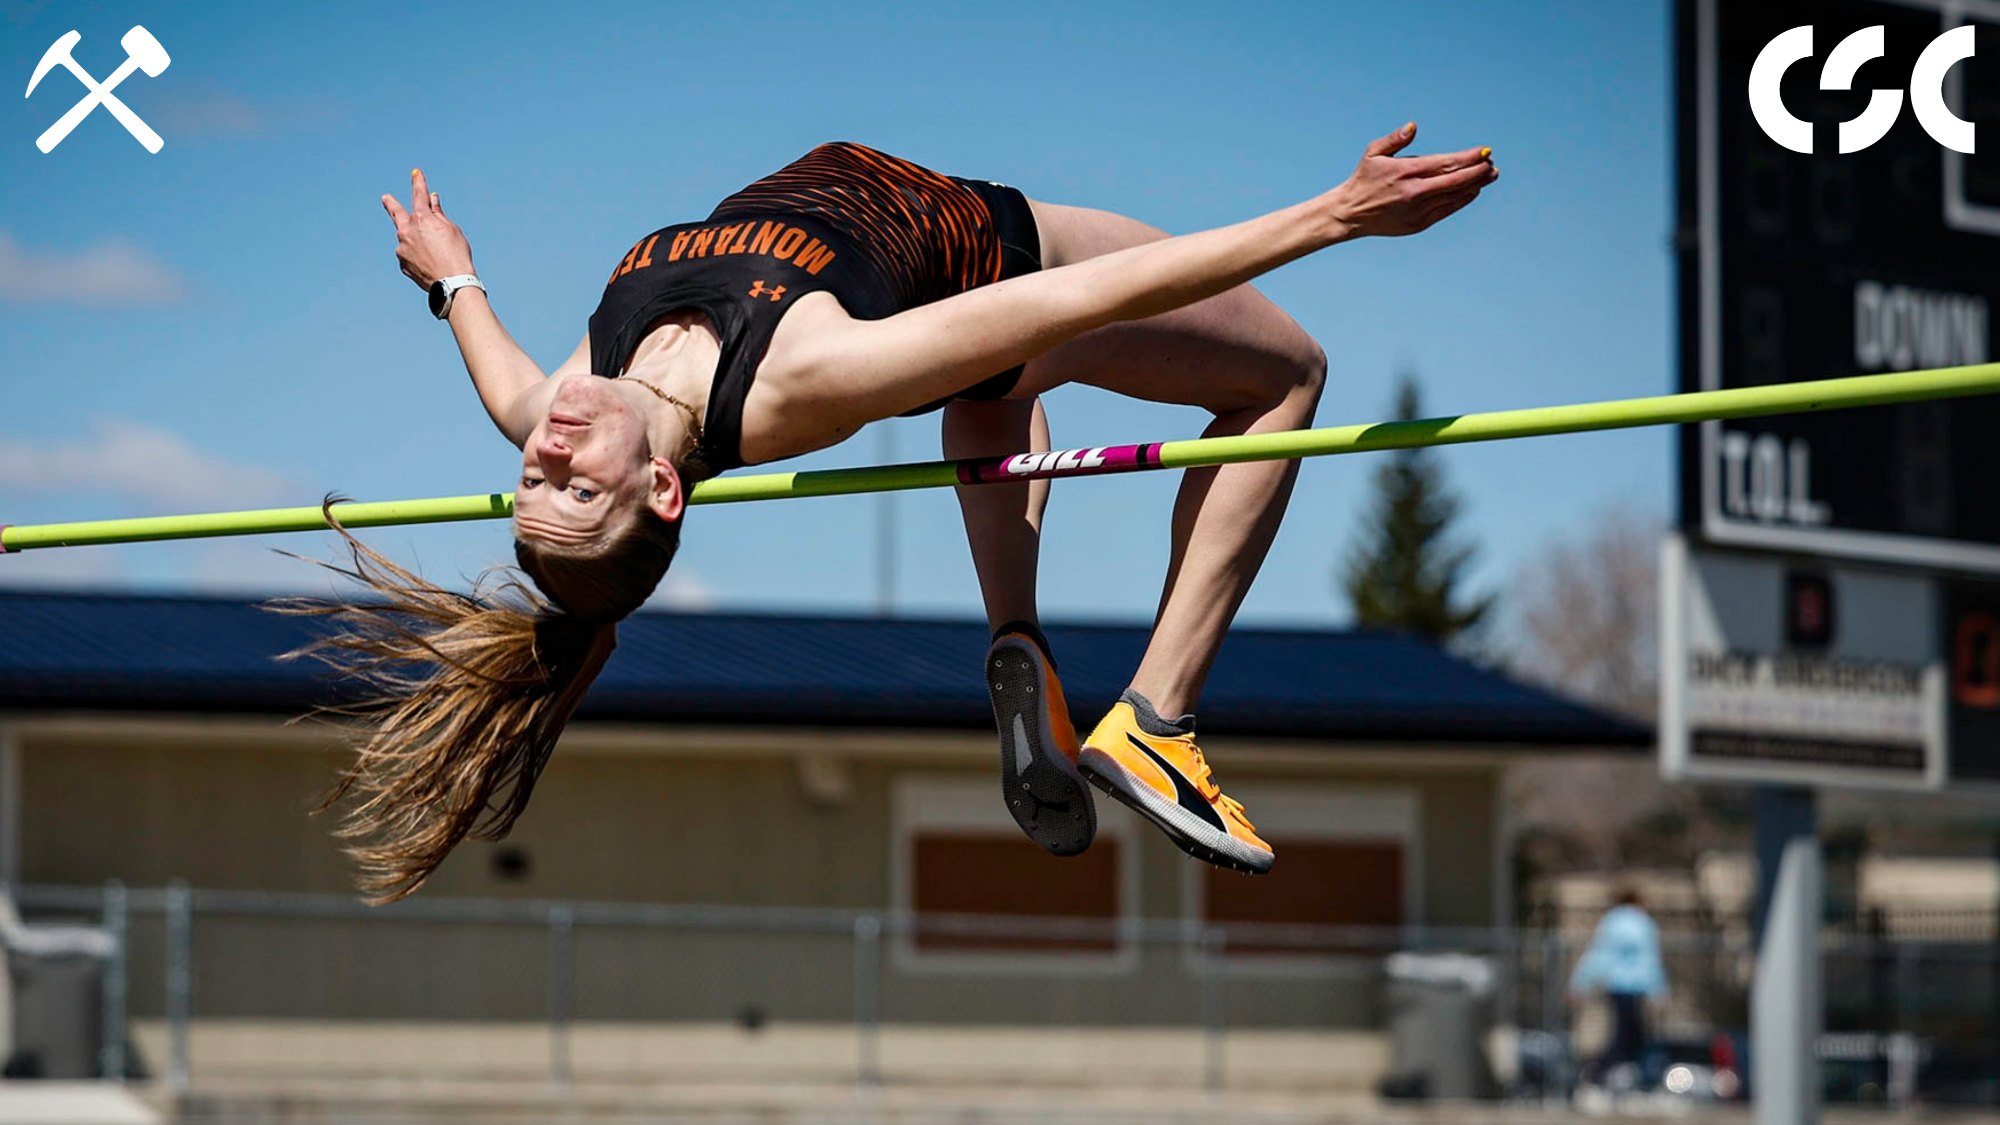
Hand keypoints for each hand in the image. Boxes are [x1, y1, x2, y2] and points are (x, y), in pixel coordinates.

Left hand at [381, 168, 473, 290]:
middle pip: (396, 213)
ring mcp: (402, 248)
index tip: (415, 173)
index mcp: (421, 219)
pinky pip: (409, 256)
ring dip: (416, 242)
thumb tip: (432, 201)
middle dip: (391, 204)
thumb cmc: (457, 255)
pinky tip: (430, 265)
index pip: (419, 195)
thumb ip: (439, 215)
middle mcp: (407, 231)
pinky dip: (417, 257)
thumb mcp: (452, 230)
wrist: (452, 283)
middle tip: (386, 198)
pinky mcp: (402, 264)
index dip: (418, 182)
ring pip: (407, 240)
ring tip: (434, 254)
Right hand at [1319, 123, 1496, 240]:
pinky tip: (1472, 191)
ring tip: (1490, 176)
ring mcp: (1418, 210)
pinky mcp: (1419, 224)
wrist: (1350, 214)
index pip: (1447, 163)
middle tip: (1492, 164)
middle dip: (1478, 171)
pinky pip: (1447, 210)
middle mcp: (1415, 192)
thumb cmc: (1364, 179)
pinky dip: (1462, 200)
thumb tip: (1413, 126)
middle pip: (1456, 180)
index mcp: (1406, 172)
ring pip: (1455, 196)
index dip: (1469, 158)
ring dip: (1475, 185)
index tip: (1486, 151)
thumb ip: (1395, 139)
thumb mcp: (1373, 153)